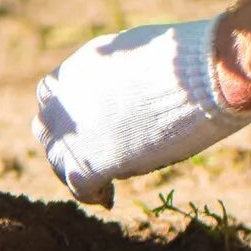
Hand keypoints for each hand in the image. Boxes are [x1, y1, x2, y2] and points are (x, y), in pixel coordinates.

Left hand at [32, 16, 250, 206]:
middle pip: (49, 129)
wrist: (201, 76)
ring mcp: (75, 131)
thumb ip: (118, 73)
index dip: (69, 115)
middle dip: (68, 144)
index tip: (90, 127)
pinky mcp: (90, 162)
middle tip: (93, 158)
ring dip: (75, 171)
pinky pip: (79, 187)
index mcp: (78, 68)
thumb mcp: (137, 51)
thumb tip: (126, 87)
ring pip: (58, 160)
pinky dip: (92, 196)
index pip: (53, 98)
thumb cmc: (185, 58)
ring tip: (100, 184)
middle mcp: (66, 98)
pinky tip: (109, 199)